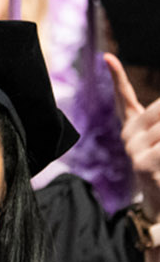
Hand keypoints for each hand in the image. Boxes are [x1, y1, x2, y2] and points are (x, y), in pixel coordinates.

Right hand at [106, 54, 159, 216]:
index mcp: (132, 127)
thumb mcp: (158, 142)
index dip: (116, 76)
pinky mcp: (144, 163)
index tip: (107, 58)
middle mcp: (129, 135)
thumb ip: (154, 118)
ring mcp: (135, 149)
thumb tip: (147, 100)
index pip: (124, 96)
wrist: (159, 203)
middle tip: (159, 139)